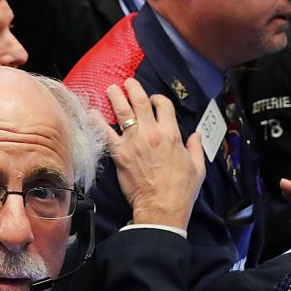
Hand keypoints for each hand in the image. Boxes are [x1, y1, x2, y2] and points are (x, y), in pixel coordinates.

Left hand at [98, 79, 205, 229]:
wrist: (162, 208)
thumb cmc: (181, 190)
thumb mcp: (198, 167)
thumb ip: (196, 148)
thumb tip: (196, 136)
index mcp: (172, 134)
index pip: (164, 105)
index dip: (158, 98)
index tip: (154, 99)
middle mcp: (152, 133)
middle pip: (141, 102)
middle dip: (133, 88)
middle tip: (128, 82)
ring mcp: (134, 142)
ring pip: (123, 112)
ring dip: (116, 98)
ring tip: (112, 89)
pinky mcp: (120, 154)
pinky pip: (106, 134)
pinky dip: (98, 122)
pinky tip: (93, 113)